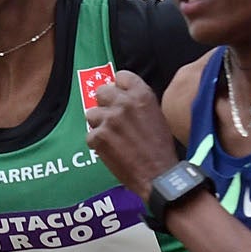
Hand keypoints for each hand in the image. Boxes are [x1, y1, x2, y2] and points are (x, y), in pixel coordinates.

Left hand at [83, 72, 180, 197]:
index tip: (119, 95)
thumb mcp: (157, 115)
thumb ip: (139, 103)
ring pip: (91, 114)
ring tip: (113, 138)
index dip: (119, 87)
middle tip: (112, 118)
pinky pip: (90, 136)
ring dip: (99, 125)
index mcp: (142, 95)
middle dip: (105, 104)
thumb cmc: (161, 149)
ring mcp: (109, 119)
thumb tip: (124, 97)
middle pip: (101, 91)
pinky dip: (98, 145)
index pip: (121, 76)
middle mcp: (124, 103)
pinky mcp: (98, 137)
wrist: (159, 175)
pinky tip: (111, 151)